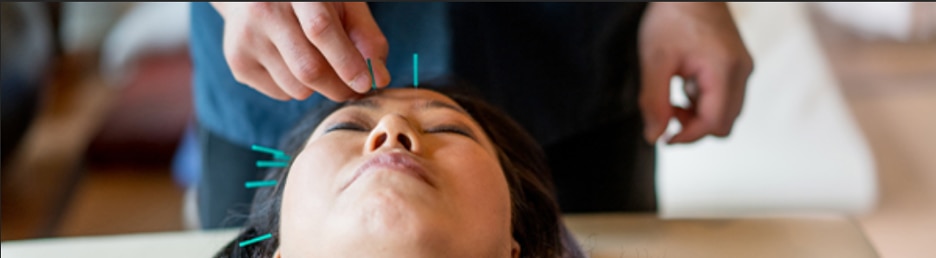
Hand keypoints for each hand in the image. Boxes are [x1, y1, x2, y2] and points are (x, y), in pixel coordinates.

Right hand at [211, 2, 390, 100]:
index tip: (366, 83)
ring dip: (319, 87)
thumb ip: (366, 36)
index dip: (346, 61)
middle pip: (308, 68)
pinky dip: (297, 88)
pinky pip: (281, 93)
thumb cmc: (311, 1)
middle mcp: (264, 11)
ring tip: (319, 63)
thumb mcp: (342, 4)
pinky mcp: (237, 62)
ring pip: (297, 88)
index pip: (320, 30)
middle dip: (339, 87)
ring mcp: (246, 38)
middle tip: (354, 88)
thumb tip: (379, 78)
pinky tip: (292, 62)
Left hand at [638, 2, 753, 143]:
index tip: (663, 138)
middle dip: (694, 126)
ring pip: (726, 113)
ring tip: (674, 93)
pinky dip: (704, 101)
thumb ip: (654, 101)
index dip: (687, 136)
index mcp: (725, 71)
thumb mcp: (655, 60)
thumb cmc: (673, 17)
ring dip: (698, 114)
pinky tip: (685, 83)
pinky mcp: (737, 65)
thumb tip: (654, 135)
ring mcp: (742, 68)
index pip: (713, 123)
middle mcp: (742, 72)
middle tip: (667, 111)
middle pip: (723, 124)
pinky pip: (725, 98)